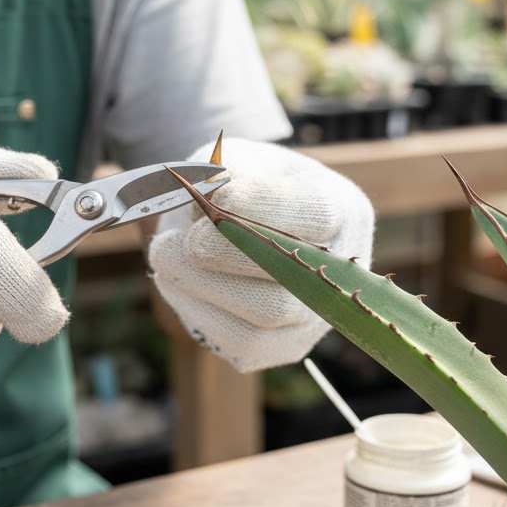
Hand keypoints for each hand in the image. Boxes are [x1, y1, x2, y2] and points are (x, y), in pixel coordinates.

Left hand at [148, 137, 373, 371]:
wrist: (228, 229)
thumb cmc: (238, 186)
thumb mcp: (232, 159)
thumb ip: (225, 168)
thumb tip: (214, 191)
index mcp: (341, 209)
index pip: (316, 212)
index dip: (265, 206)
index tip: (218, 199)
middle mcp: (342, 268)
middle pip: (292, 273)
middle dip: (228, 252)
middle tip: (184, 238)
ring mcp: (316, 313)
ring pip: (265, 313)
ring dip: (203, 283)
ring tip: (164, 253)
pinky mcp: (285, 346)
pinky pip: (243, 344)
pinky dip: (199, 311)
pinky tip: (175, 282)